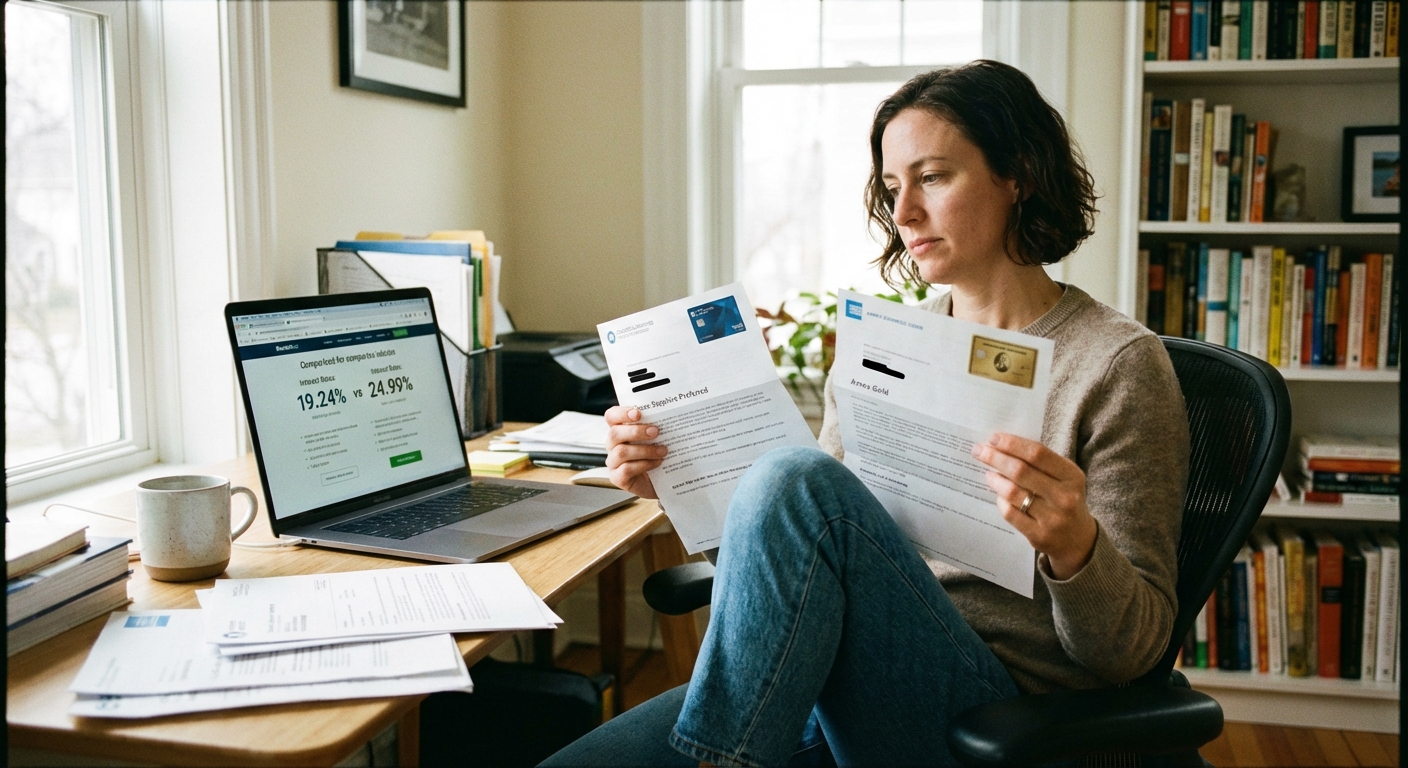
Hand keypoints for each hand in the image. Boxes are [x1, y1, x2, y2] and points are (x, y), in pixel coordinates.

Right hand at [605, 405, 666, 498]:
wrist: (663, 482)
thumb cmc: (658, 456)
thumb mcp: (657, 439)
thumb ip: (656, 427)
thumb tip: (668, 416)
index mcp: (620, 431)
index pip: (611, 417)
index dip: (621, 413)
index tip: (638, 413)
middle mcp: (613, 446)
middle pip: (615, 433)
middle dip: (636, 431)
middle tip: (656, 431)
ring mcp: (613, 463)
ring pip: (621, 452)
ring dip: (644, 450)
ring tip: (663, 450)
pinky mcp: (617, 478)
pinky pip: (626, 469)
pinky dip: (644, 464)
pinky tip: (657, 463)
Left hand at [972, 433, 1096, 579]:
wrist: (1078, 539)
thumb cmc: (1064, 499)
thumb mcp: (1064, 478)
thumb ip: (1040, 463)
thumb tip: (1002, 446)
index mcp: (1072, 476)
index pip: (1037, 453)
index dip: (1012, 444)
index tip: (993, 438)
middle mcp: (1064, 497)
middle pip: (1021, 471)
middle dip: (995, 458)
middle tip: (979, 451)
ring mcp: (1052, 518)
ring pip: (1013, 493)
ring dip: (995, 480)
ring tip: (988, 474)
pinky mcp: (1039, 535)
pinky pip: (1010, 513)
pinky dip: (1001, 501)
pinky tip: (999, 496)